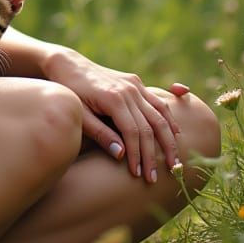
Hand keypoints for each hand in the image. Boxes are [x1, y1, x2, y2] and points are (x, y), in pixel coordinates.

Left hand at [44, 49, 186, 181]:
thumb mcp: (80, 114)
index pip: (133, 132)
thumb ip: (100, 133)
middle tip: (156, 178)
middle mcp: (128, 90)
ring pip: (160, 114)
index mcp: (113, 98)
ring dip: (169, 139)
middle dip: (155, 154)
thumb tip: (121, 155)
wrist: (68, 64)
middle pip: (150, 126)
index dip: (137, 155)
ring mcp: (134, 84)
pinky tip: (176, 134)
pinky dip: (169, 118)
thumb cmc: (71, 92)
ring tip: (174, 162)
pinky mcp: (135, 82)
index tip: (138, 175)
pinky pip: (157, 102)